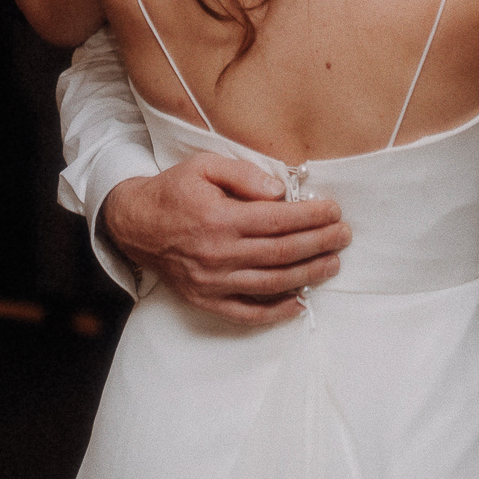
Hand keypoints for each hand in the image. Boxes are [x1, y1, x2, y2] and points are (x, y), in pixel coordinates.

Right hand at [102, 154, 348, 326]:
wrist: (134, 224)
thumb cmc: (174, 191)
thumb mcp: (204, 166)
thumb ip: (244, 174)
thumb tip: (281, 191)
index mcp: (220, 218)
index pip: (279, 220)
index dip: (312, 216)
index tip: (334, 210)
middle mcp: (219, 253)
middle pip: (283, 252)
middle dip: (320, 243)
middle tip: (344, 235)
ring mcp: (213, 281)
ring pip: (272, 283)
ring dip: (308, 274)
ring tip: (333, 263)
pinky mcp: (206, 299)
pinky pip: (247, 312)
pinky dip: (276, 312)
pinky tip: (300, 302)